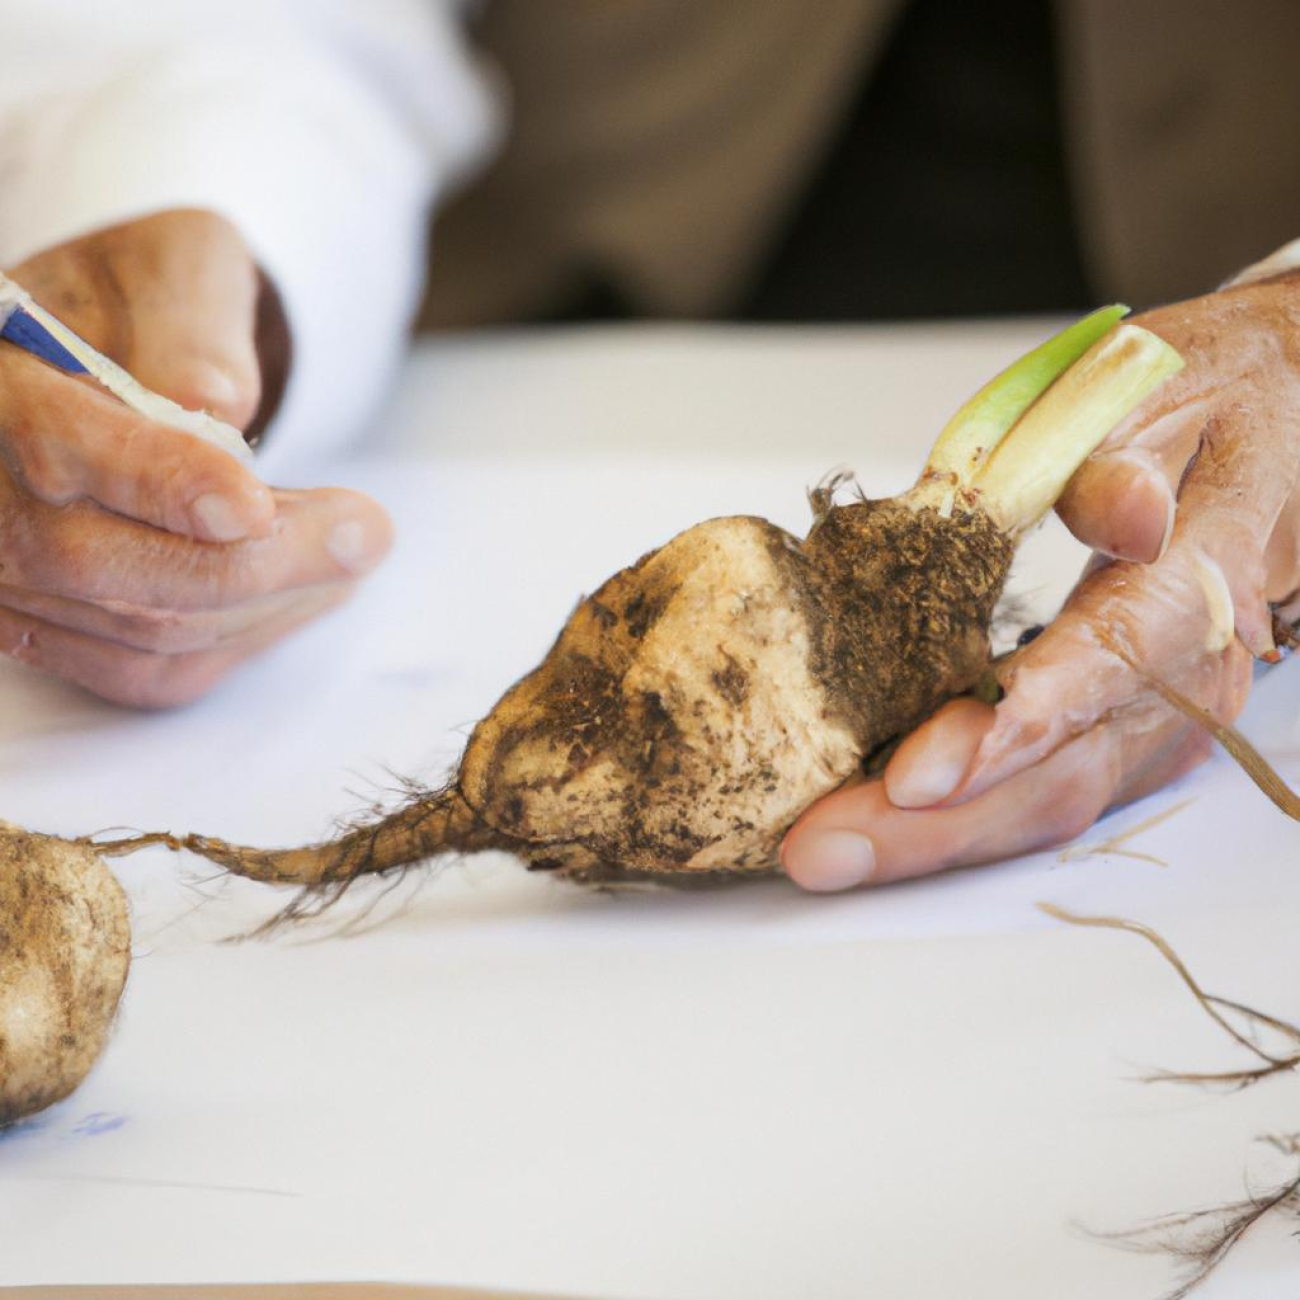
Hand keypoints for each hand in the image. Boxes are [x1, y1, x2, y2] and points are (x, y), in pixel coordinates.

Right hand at [0, 209, 391, 707]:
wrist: (90, 357)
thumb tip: (213, 407)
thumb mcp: (169, 265)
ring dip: (272, 602)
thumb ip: (187, 322)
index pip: (63, 445)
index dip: (165, 484)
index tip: (257, 504)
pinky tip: (306, 591)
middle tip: (368, 533)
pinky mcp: (47, 632)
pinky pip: (152, 671)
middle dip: (261, 563)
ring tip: (350, 550)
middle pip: (110, 566)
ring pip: (147, 631)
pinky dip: (244, 638)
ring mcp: (7, 577)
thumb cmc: (135, 303)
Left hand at [782, 276, 1299, 889]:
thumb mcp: (1160, 396)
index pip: (1107, 664)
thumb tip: (1126, 514)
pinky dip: (966, 823)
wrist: (1274, 428)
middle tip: (822, 848)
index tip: (916, 776)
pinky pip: (1050, 797)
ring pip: (1052, 806)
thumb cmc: (1204, 404)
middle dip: (934, 827)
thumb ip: (1123, 461)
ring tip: (829, 854)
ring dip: (936, 842)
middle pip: (1062, 774)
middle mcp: (1196, 671)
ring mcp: (1167, 715)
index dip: (1010, 727)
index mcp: (1199, 573)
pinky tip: (884, 830)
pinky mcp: (1135, 734)